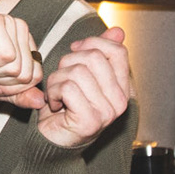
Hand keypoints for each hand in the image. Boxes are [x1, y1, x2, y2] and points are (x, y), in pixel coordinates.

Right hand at [0, 11, 46, 108]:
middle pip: (29, 74)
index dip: (13, 87)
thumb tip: (40, 102)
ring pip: (18, 67)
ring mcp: (9, 23)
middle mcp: (20, 29)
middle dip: (3, 81)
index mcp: (24, 42)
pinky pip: (7, 57)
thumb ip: (18, 96)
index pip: (36, 76)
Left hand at [35, 26, 131, 148]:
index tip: (75, 50)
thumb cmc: (66, 108)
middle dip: (68, 62)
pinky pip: (67, 87)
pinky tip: (53, 104)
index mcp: (122, 88)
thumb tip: (117, 31)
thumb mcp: (83, 75)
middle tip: (62, 79)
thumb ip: (101, 54)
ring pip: (77, 71)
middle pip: (94, 57)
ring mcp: (107, 112)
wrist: (52, 143)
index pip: (117, 51)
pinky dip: (53, 92)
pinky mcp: (90, 120)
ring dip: (57, 79)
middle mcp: (120, 101)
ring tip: (56, 94)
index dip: (93, 43)